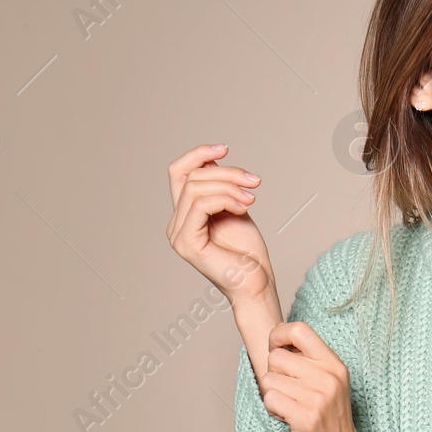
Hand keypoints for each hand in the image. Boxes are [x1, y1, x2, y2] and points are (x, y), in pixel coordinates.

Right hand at [165, 143, 273, 306]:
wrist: (256, 283)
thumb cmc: (248, 253)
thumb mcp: (234, 208)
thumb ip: (221, 188)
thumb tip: (215, 158)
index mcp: (184, 215)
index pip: (179, 172)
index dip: (198, 154)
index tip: (225, 148)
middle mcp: (175, 224)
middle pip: (191, 177)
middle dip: (227, 172)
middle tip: (255, 181)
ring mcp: (178, 235)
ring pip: (196, 188)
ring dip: (230, 186)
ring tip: (252, 197)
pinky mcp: (187, 243)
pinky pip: (201, 204)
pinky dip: (225, 199)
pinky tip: (244, 207)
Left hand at [259, 319, 360, 431]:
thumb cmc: (329, 422)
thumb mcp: (329, 384)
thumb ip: (309, 361)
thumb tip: (277, 341)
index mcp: (334, 364)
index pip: (299, 330)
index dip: (278, 336)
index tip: (276, 349)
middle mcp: (328, 377)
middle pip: (276, 357)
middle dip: (275, 375)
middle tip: (291, 393)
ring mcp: (318, 398)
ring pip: (269, 379)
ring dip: (274, 396)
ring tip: (292, 408)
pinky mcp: (305, 418)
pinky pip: (270, 399)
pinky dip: (273, 411)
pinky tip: (288, 419)